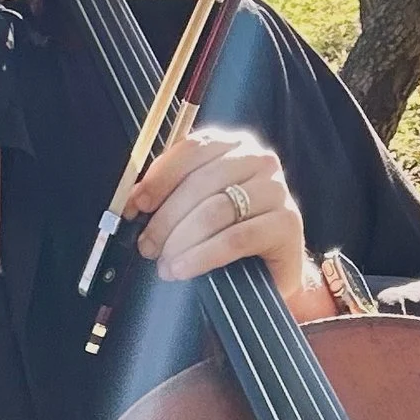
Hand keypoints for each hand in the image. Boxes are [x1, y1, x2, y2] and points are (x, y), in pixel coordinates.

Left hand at [126, 122, 333, 321]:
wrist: (270, 272)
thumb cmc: (228, 237)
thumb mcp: (196, 209)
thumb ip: (170, 195)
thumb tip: (132, 200)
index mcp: (233, 146)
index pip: (192, 150)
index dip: (158, 179)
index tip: (134, 206)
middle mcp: (259, 160)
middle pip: (201, 183)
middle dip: (166, 218)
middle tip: (146, 246)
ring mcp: (276, 189)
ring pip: (216, 210)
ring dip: (181, 240)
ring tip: (164, 264)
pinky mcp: (287, 223)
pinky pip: (237, 238)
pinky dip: (204, 255)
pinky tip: (184, 269)